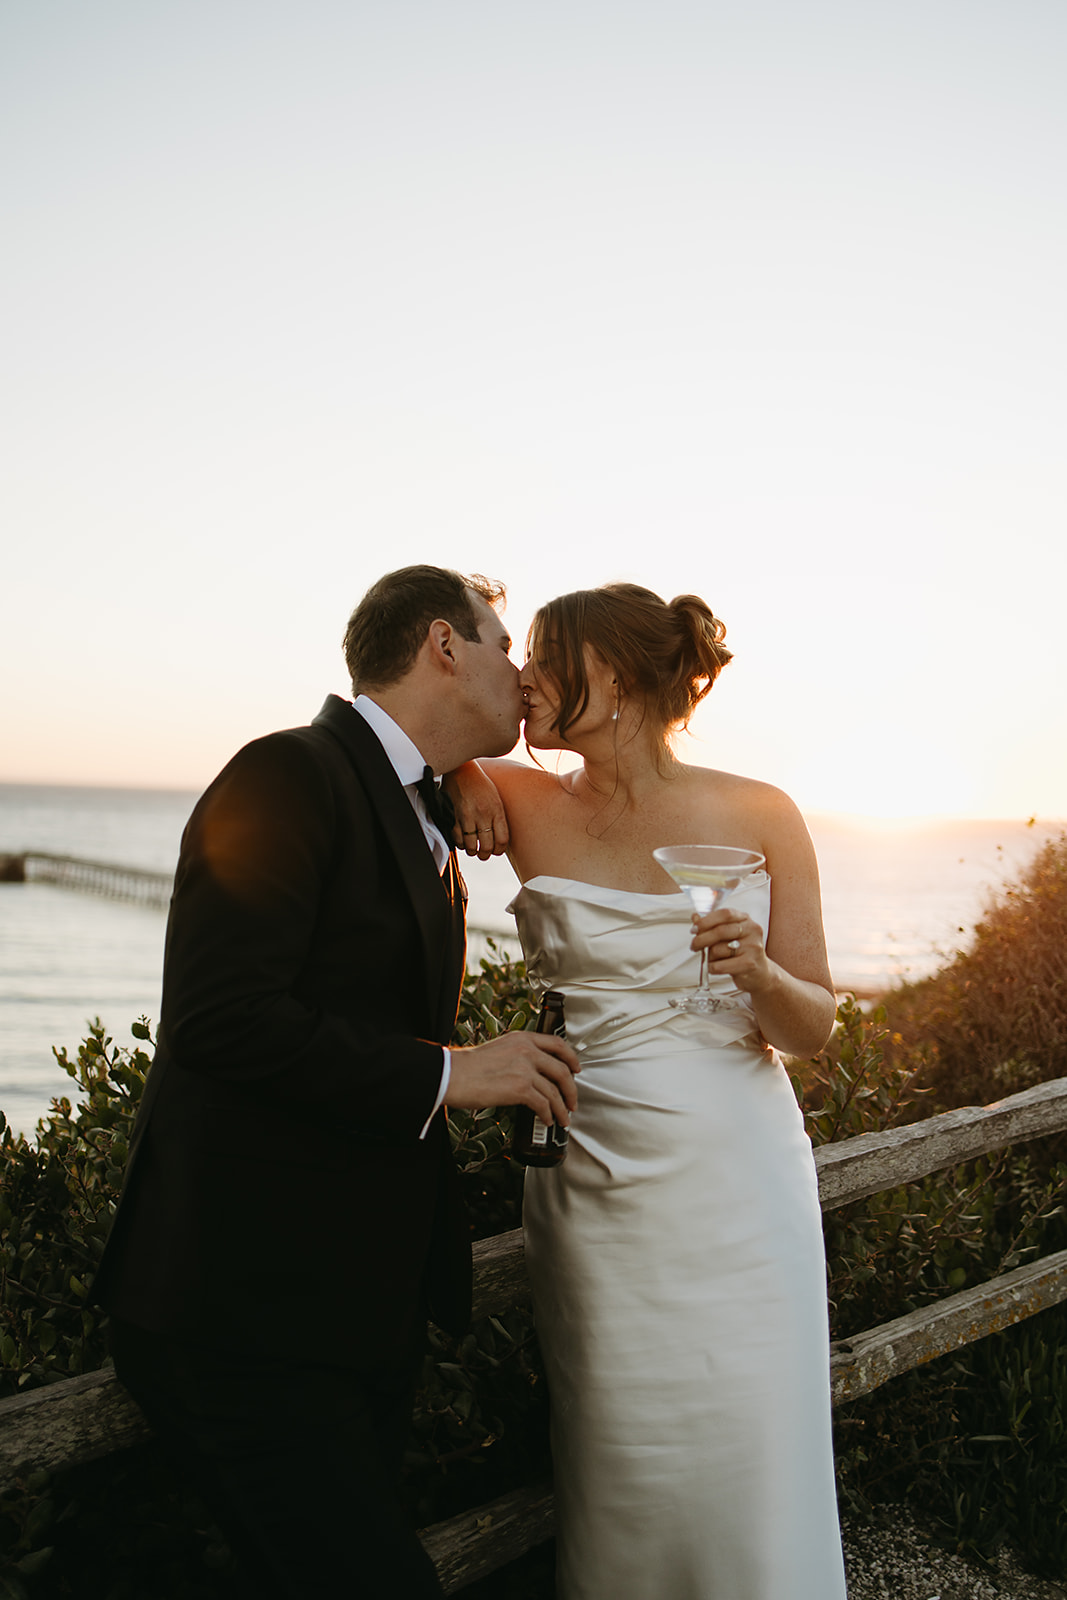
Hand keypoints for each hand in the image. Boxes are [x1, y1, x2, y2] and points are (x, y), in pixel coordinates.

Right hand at [443, 762, 509, 858]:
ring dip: (473, 851)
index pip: (502, 840)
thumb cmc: (481, 785)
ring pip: (471, 846)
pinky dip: (460, 844)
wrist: (462, 771)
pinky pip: (457, 839)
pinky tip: (463, 841)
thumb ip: (498, 818)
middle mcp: (483, 815)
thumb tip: (499, 839)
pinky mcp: (454, 816)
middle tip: (484, 854)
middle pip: (487, 846)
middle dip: (486, 854)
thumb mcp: (496, 799)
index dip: (499, 850)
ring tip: (473, 849)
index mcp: (497, 810)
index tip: (497, 851)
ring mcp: (468, 816)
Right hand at [446, 1030, 579, 1125]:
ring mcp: (525, 1069)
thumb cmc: (469, 1066)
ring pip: (554, 1091)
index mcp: (522, 1038)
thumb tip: (532, 1073)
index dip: (571, 1058)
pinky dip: (548, 1115)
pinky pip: (544, 1104)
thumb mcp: (499, 1049)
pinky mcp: (521, 1088)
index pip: (557, 1044)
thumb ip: (518, 1054)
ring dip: (561, 1108)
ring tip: (563, 1118)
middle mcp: (527, 1051)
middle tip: (572, 1101)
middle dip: (571, 1090)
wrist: (453, 1075)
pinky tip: (546, 1120)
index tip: (576, 1068)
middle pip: (562, 1070)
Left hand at [691, 907, 770, 995]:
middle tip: (694, 946)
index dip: (706, 920)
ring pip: (718, 949)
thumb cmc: (742, 952)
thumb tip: (695, 917)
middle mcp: (752, 930)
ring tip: (713, 959)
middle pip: (720, 931)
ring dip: (709, 956)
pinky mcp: (750, 963)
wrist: (760, 973)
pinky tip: (715, 968)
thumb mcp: (729, 936)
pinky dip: (712, 968)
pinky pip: (720, 966)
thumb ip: (713, 925)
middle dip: (701, 939)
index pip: (725, 914)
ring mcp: (752, 947)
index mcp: (745, 919)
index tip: (694, 929)